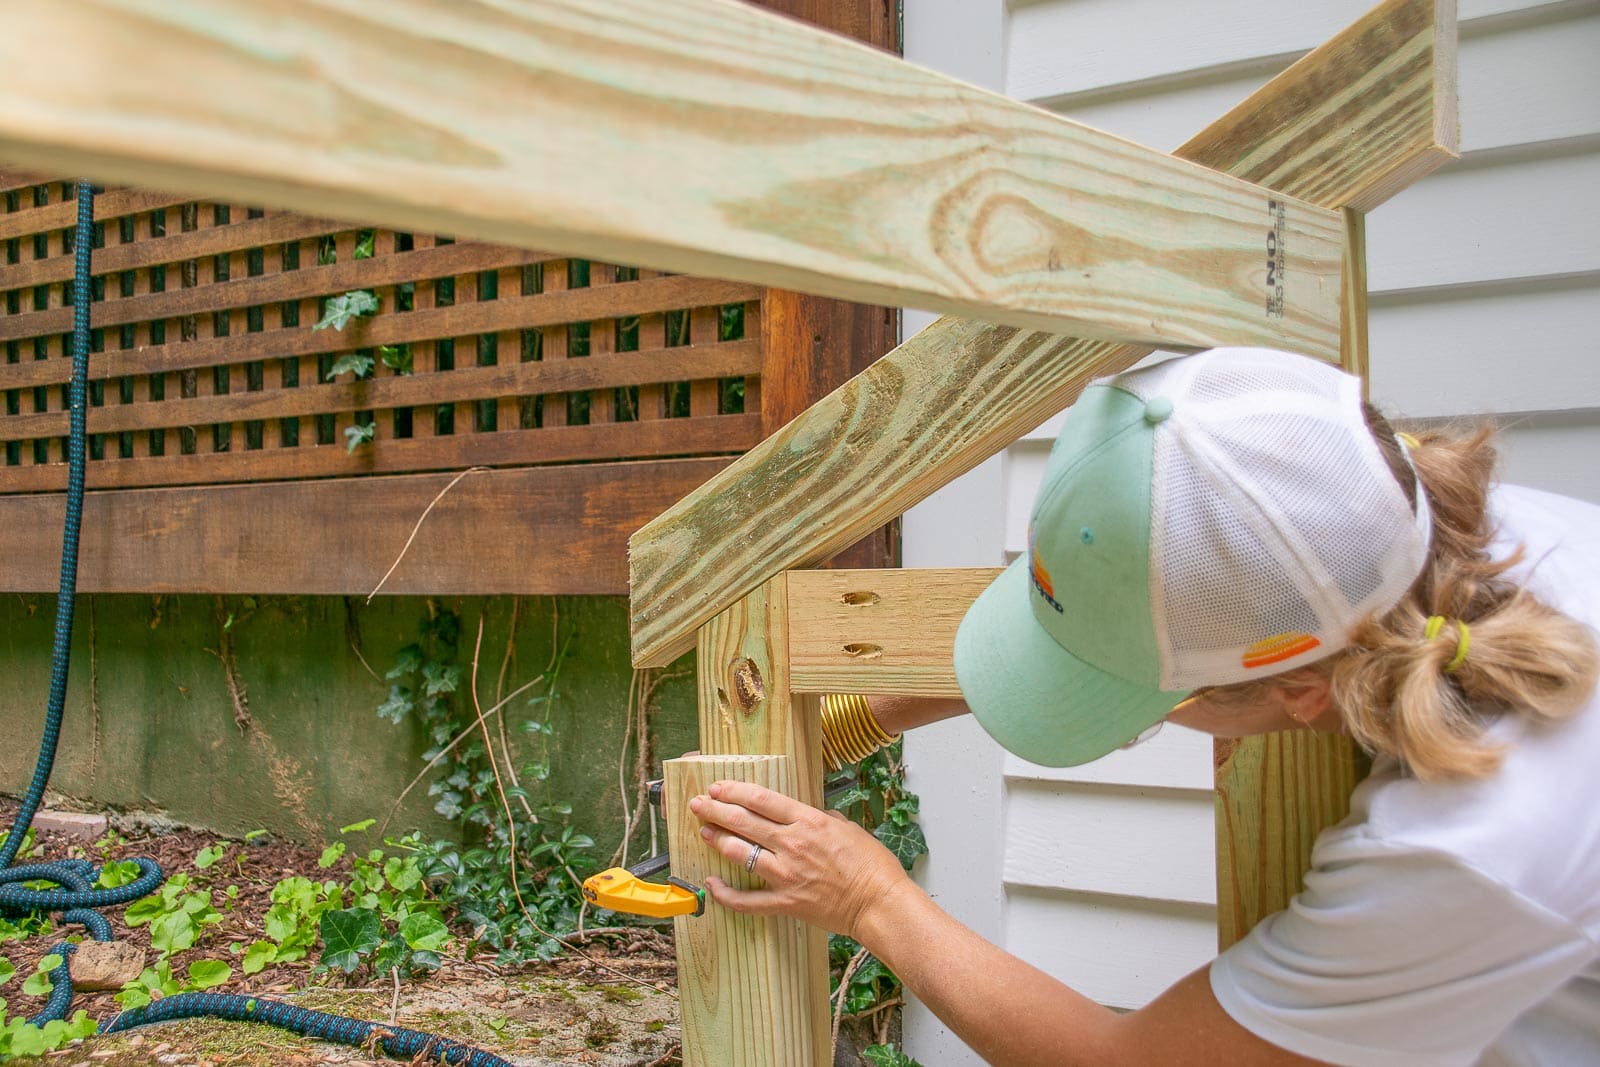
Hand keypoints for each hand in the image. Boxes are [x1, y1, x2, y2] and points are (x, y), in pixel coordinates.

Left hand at [688, 780, 910, 937]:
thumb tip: (811, 814)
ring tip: (703, 831)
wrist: (880, 903)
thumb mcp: (849, 828)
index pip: (761, 800)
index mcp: (809, 822)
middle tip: (698, 804)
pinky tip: (711, 883)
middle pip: (744, 821)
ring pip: (739, 853)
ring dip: (717, 840)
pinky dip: (725, 894)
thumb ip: (824, 819)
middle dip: (716, 810)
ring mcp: (786, 874)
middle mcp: (792, 844)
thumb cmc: (872, 866)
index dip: (734, 791)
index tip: (718, 787)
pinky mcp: (785, 902)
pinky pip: (747, 900)